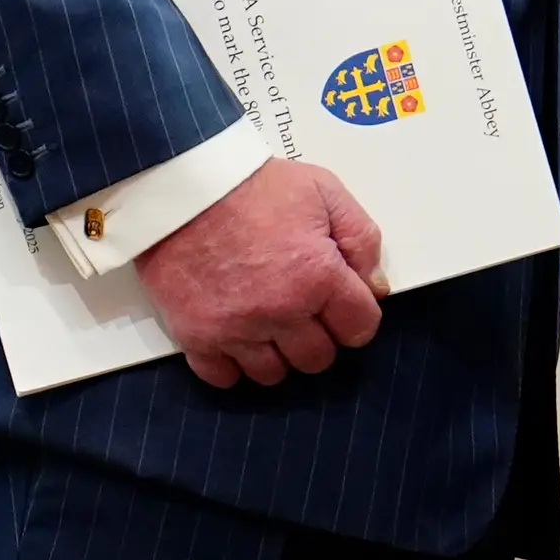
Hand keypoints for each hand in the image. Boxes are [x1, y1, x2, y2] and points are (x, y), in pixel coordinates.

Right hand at [132, 159, 389, 389]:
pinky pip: (224, 377)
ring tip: (268, 321)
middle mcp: (280, 312)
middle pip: (317, 359)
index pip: (360, 329)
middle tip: (303, 309)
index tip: (342, 305)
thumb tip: (376, 288)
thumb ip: (361, 239)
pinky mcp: (196, 335)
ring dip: (276, 353)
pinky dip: (231, 363)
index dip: (356, 316)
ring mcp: (236, 328)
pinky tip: (236, 335)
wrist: (183, 182)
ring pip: (272, 375)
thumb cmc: (253, 183)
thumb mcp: (324, 190)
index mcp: (317, 276)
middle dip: (317, 337)